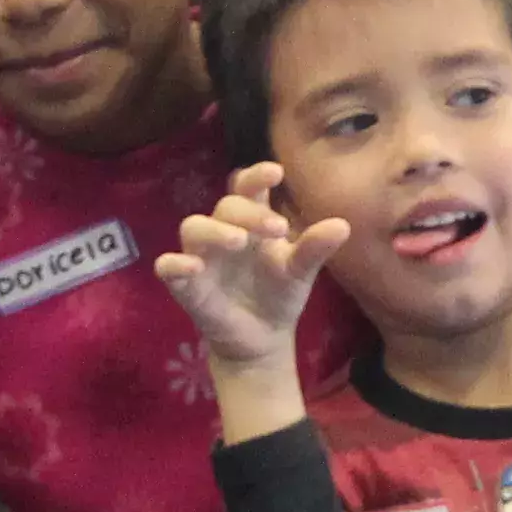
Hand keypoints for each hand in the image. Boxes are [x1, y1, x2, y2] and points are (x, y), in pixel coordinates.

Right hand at [154, 165, 348, 428]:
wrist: (265, 338)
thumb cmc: (279, 294)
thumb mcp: (300, 271)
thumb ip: (315, 248)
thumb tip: (343, 225)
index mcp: (251, 221)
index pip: (247, 187)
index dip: (256, 176)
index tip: (276, 173)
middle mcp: (223, 231)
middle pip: (225, 206)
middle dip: (248, 212)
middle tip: (277, 228)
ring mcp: (201, 256)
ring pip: (193, 227)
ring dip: (214, 230)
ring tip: (239, 241)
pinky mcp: (185, 285)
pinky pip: (168, 267)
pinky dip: (175, 265)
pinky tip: (192, 267)